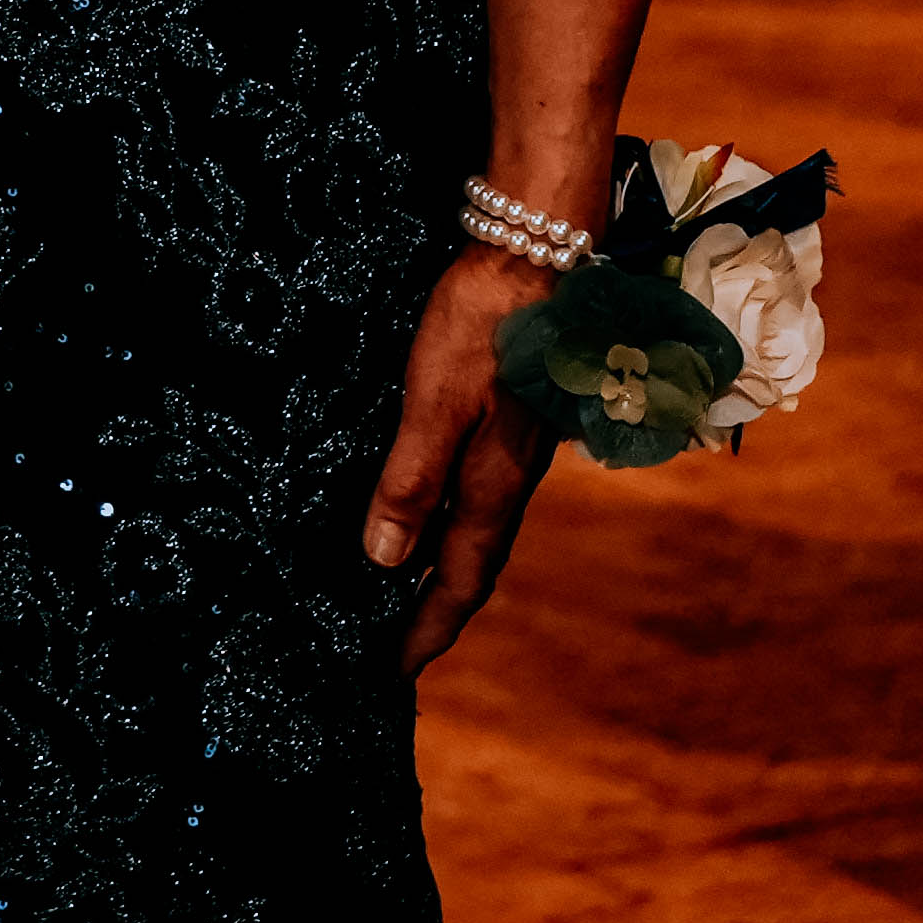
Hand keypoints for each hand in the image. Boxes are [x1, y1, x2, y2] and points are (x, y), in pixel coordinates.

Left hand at [357, 247, 569, 670]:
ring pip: (476, 525)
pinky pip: (477, 487)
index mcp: (494, 484)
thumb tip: (383, 561)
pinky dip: (449, 515)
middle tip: (393, 645)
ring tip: (401, 588)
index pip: (459, 579)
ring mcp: (513, 445)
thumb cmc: (484, 324)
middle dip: (433, 609)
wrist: (538, 252)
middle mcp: (509, 476)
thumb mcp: (433, 402)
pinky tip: (427, 504)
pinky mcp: (509, 412)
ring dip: (442, 564)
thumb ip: (412, 480)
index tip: (394, 670)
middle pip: (471, 562)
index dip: (426, 627)